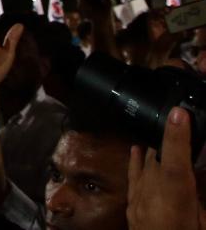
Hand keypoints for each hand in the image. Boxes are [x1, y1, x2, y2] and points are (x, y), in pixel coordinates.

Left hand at [127, 107, 203, 229]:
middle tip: (184, 123)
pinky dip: (139, 163)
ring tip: (170, 134)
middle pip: (160, 161)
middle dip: (172, 141)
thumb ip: (204, 197)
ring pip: (146, 168)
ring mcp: (139, 205)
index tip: (179, 113)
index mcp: (174, 203)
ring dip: (159, 152)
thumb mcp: (204, 221)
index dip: (177, 136)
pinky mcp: (134, 211)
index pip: (174, 161)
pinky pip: (134, 180)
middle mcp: (151, 199)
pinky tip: (139, 151)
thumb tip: (203, 173)